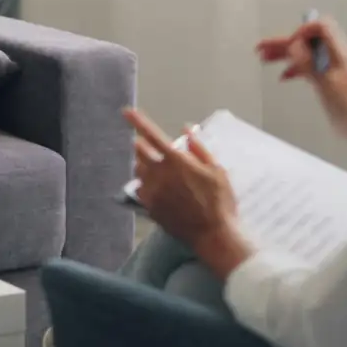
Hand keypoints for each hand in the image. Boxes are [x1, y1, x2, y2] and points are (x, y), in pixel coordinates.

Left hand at [124, 108, 238, 251]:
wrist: (213, 235)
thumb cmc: (220, 201)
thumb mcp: (216, 171)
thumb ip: (199, 148)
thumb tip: (187, 129)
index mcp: (176, 161)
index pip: (151, 135)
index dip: (137, 121)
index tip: (126, 111)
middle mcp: (159, 174)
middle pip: (139, 151)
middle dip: (142, 145)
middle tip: (151, 147)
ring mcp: (152, 191)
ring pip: (139, 170)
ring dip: (144, 165)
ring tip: (160, 170)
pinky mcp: (149, 206)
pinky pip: (141, 189)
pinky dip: (147, 184)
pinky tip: (160, 189)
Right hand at [255, 16, 346, 146]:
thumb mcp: (325, 82)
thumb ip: (308, 62)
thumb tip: (294, 44)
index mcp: (336, 53)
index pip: (319, 27)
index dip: (302, 32)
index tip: (289, 44)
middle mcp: (332, 57)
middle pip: (306, 41)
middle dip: (283, 42)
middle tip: (262, 47)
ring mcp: (329, 68)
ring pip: (303, 54)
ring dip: (284, 54)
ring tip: (265, 58)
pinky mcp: (326, 80)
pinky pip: (306, 68)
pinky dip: (292, 69)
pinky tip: (283, 76)